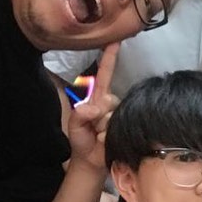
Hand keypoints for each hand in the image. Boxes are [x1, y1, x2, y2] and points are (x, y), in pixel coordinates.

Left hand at [67, 43, 119, 171]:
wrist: (92, 161)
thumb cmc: (82, 140)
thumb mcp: (74, 125)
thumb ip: (80, 114)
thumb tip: (97, 108)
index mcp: (98, 98)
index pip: (105, 74)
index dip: (110, 58)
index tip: (116, 40)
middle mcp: (111, 102)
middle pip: (109, 99)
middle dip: (98, 115)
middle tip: (92, 128)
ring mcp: (120, 113)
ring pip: (112, 114)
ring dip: (103, 127)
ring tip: (98, 136)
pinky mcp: (127, 124)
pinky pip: (116, 125)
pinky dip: (107, 135)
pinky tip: (105, 140)